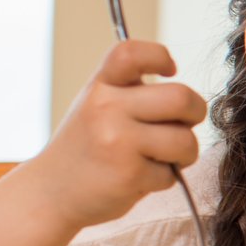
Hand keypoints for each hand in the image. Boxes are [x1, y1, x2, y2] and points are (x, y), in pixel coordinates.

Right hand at [25, 40, 205, 229]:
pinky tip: (138, 178)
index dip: (159, 56)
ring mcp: (117, 140)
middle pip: (181, 98)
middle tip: (183, 124)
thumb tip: (189, 99)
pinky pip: (172, 174)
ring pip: (185, 140)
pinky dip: (163, 179)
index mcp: (101, 85)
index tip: (170, 71)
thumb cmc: (89, 146)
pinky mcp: (128, 174)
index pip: (132, 53)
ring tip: (160, 157)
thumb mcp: (98, 106)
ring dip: (184, 153)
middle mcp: (106, 107)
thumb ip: (133, 92)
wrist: (51, 192)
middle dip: (195, 113)